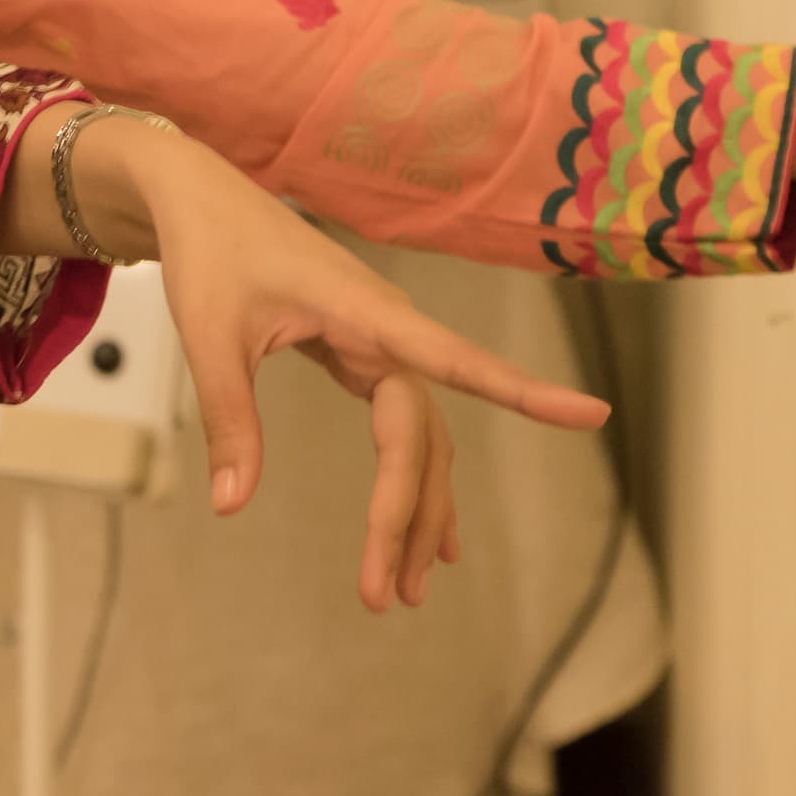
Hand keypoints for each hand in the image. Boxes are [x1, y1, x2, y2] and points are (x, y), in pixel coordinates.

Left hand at [48, 112, 603, 609]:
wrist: (202, 199)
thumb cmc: (210, 254)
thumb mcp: (210, 334)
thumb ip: (229, 418)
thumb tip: (231, 506)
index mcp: (363, 312)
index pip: (454, 361)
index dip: (522, 391)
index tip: (592, 414)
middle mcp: (386, 329)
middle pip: (422, 435)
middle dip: (409, 515)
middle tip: (386, 596)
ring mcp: (380, 343)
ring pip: (420, 439)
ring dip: (415, 511)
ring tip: (402, 590)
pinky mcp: (365, 353)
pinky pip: (405, 426)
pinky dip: (411, 480)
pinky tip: (426, 538)